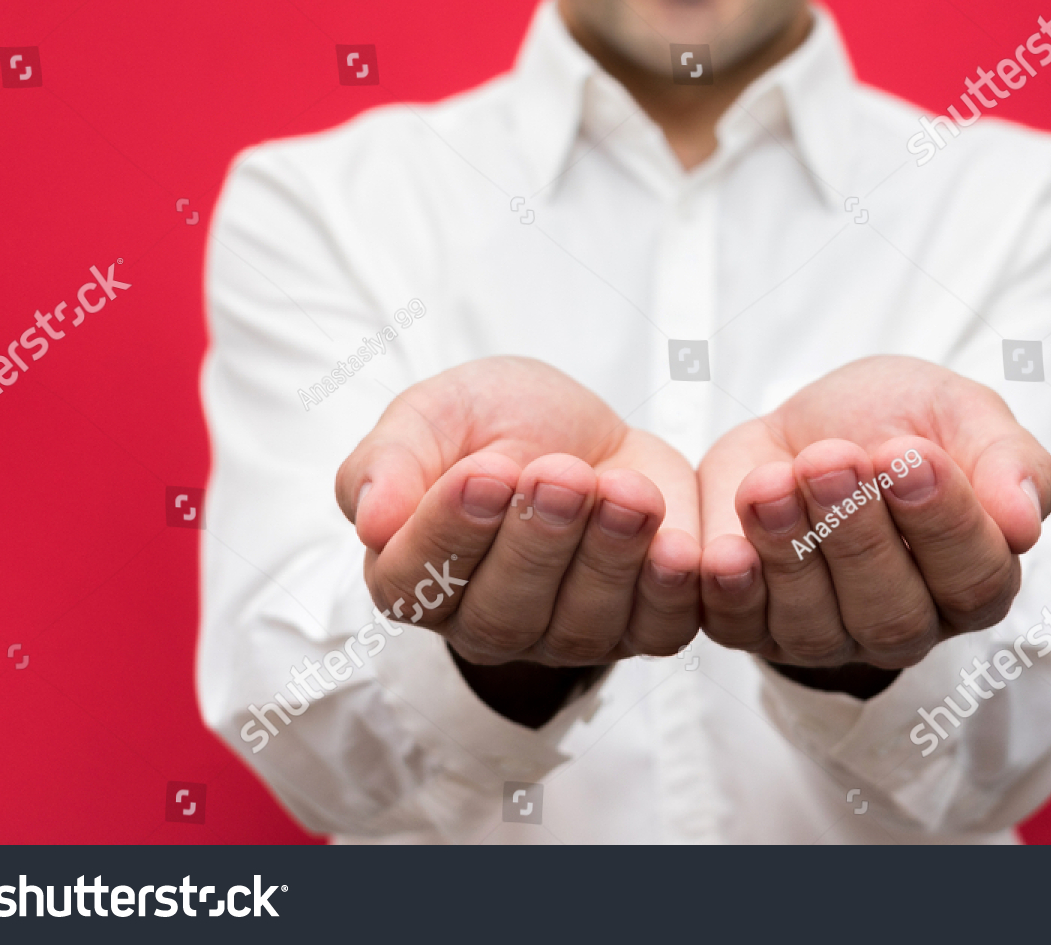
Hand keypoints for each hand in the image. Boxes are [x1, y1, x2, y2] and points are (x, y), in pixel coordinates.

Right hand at [335, 358, 700, 671]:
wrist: (587, 431)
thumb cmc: (496, 423)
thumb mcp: (434, 414)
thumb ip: (390, 461)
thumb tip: (371, 522)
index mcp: (415, 576)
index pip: (415, 583)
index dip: (451, 533)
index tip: (486, 474)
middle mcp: (484, 623)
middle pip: (502, 614)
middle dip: (537, 541)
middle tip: (562, 475)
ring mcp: (563, 636)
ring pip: (581, 626)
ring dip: (607, 557)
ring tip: (626, 491)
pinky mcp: (638, 629)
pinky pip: (657, 631)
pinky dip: (671, 592)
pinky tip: (679, 546)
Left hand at [696, 356, 1050, 671]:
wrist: (806, 421)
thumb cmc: (897, 420)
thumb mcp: (959, 412)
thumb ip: (1006, 460)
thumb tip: (1024, 522)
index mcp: (975, 578)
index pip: (974, 578)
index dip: (943, 522)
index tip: (910, 456)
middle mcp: (907, 623)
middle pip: (892, 612)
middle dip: (857, 533)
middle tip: (831, 460)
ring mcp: (828, 635)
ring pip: (815, 627)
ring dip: (791, 551)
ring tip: (771, 482)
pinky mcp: (754, 627)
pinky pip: (740, 631)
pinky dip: (731, 593)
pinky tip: (726, 550)